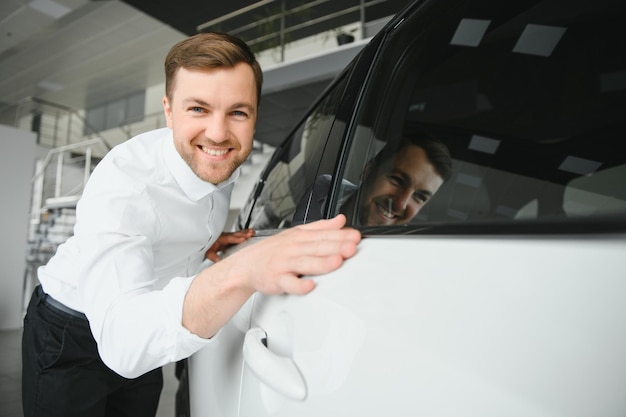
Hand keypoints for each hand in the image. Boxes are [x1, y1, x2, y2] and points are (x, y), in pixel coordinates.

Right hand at [183, 214, 361, 337]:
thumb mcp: (297, 234)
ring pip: (305, 263)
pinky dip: (299, 285)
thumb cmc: (274, 251)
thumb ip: (321, 227)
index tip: (355, 237)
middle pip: (317, 247)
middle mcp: (293, 249)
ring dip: (321, 263)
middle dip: (335, 247)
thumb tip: (341, 220)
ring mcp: (285, 264)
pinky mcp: (277, 280)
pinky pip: (288, 283)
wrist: (246, 265)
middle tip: (352, 247)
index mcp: (300, 237)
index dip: (340, 236)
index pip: (323, 235)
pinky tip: (310, 285)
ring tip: (337, 262)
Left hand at [205, 229, 255, 262]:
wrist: (205, 241)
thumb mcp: (208, 252)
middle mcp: (225, 236)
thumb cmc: (208, 247)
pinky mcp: (231, 236)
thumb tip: (218, 260)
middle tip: (250, 234)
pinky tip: (250, 232)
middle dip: (243, 234)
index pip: (229, 239)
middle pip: (235, 235)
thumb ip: (213, 256)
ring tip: (252, 232)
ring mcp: (228, 235)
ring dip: (245, 232)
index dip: (236, 239)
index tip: (242, 239)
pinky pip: (238, 234)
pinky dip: (244, 232)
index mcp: (220, 239)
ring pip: (238, 233)